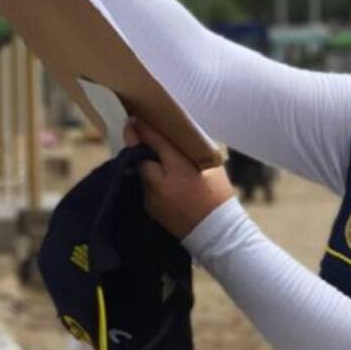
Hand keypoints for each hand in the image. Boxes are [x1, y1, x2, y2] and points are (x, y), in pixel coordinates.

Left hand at [124, 118, 234, 238]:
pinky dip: (147, 179)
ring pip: (139, 171)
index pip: (155, 141)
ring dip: (141, 161)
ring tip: (145, 151)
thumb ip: (194, 149)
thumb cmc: (218, 195)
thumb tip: (180, 132)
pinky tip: (155, 175)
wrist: (216, 232)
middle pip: (138, 155)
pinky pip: (144, 187)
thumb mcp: (212, 166)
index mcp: (179, 168)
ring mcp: (152, 197)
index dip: (143, 128)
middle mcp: (161, 182)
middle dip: (134, 141)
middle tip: (132, 128)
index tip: (135, 117)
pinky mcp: (149, 208)